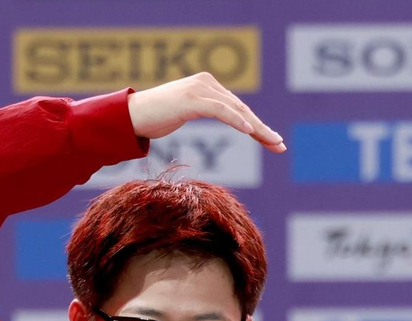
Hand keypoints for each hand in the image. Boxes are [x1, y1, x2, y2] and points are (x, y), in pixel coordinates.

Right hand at [127, 71, 284, 149]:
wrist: (131, 116)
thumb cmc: (156, 117)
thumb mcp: (187, 112)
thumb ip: (207, 110)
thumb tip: (226, 119)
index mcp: (208, 86)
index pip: (239, 108)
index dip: (258, 126)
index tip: (274, 142)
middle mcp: (206, 83)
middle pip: (242, 109)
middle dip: (262, 129)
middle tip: (280, 146)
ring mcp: (199, 90)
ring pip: (236, 110)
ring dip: (256, 128)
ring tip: (272, 142)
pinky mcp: (191, 99)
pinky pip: (220, 110)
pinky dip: (236, 120)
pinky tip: (249, 130)